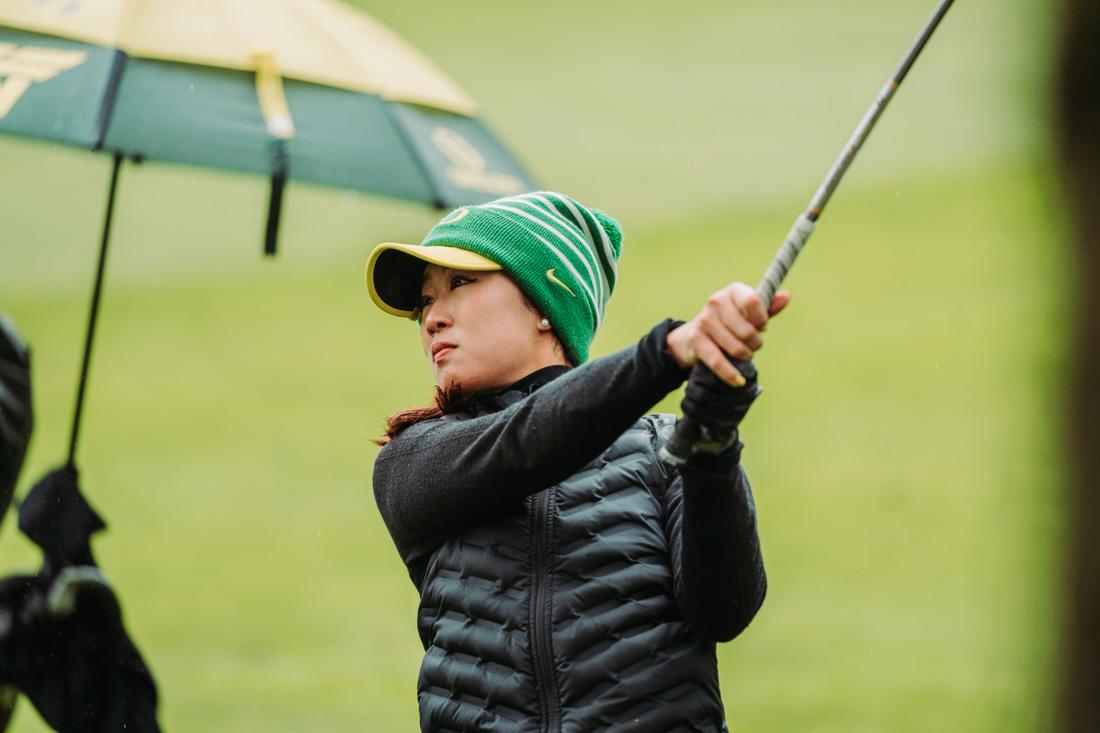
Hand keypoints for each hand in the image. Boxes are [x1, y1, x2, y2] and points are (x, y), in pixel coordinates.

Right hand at [666, 283, 789, 385]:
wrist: (693, 334)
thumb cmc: (729, 321)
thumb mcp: (748, 312)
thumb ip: (768, 307)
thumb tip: (786, 296)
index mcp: (733, 291)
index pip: (752, 301)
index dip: (761, 319)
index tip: (761, 327)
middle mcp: (716, 302)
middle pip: (747, 331)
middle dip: (755, 343)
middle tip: (752, 344)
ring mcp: (704, 321)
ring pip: (735, 348)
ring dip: (745, 356)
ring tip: (745, 354)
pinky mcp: (696, 340)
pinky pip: (718, 361)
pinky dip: (731, 374)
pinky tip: (739, 381)